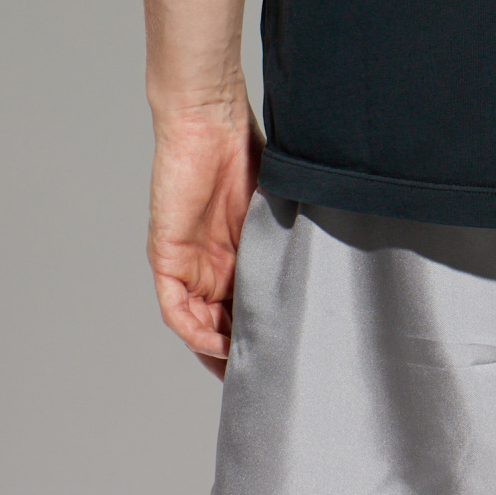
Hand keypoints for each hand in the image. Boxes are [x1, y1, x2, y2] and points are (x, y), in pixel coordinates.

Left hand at [147, 100, 262, 378]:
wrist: (209, 117)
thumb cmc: (245, 149)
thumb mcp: (275, 207)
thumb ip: (288, 238)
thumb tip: (328, 270)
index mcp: (236, 253)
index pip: (243, 306)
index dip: (258, 335)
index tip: (281, 359)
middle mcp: (209, 263)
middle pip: (220, 323)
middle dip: (239, 353)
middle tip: (265, 377)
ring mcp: (187, 261)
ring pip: (198, 323)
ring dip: (218, 349)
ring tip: (246, 368)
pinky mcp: (167, 256)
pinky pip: (176, 308)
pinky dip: (196, 330)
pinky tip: (220, 343)